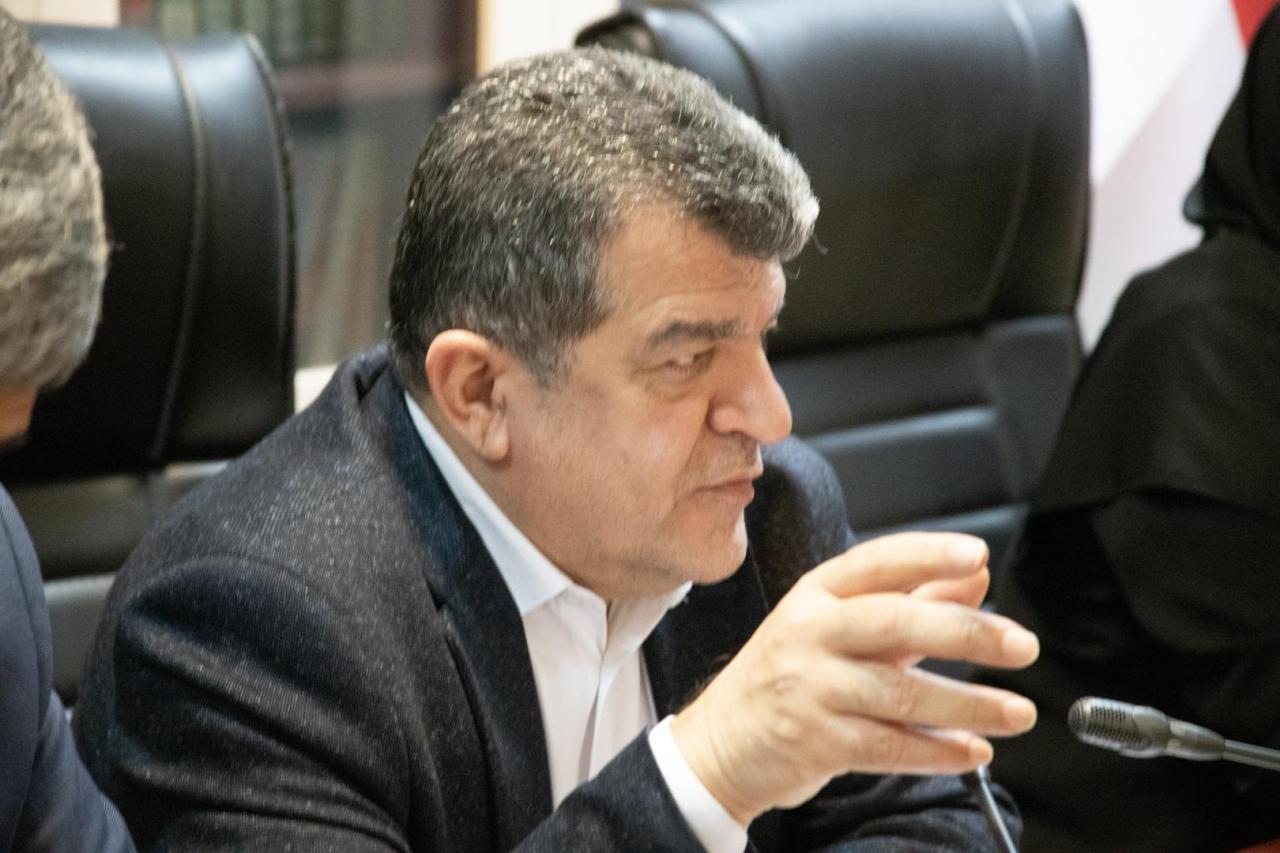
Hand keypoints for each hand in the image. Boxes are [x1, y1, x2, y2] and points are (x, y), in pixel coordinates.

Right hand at [671, 532, 1039, 824]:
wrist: (722, 741)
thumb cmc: (789, 674)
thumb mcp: (839, 624)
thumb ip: (912, 598)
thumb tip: (975, 574)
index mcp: (817, 594)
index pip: (878, 562)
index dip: (929, 555)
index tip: (979, 556)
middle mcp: (810, 632)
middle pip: (894, 622)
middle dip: (966, 632)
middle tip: (1021, 645)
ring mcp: (809, 686)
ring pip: (900, 691)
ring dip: (968, 704)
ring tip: (1017, 711)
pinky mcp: (814, 740)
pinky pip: (888, 745)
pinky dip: (937, 750)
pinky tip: (973, 751)